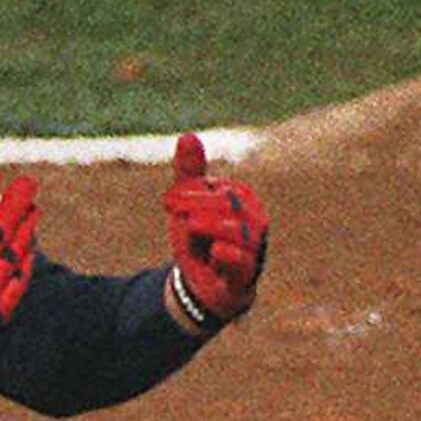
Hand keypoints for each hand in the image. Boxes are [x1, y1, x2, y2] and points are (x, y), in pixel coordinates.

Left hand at [159, 132, 266, 331]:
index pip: (219, 189)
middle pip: (229, 206)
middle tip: (175, 214)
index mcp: (242, 199)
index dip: (190, 193)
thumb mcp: (188, 203)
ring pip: (237, 232)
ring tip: (192, 228)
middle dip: (197, 206)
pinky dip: (230, 257)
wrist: (200, 284)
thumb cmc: (198, 237)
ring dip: (211, 227)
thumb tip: (187, 135)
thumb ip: (189, 172)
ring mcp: (252, 249)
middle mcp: (254, 221)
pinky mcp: (244, 276)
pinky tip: (217, 251)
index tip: (167, 203)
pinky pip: (243, 264)